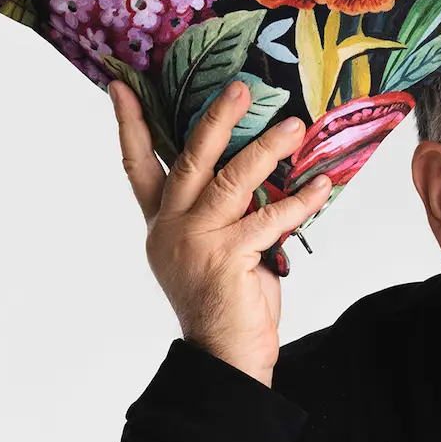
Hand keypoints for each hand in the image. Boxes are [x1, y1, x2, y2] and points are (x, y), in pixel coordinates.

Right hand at [109, 77, 332, 385]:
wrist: (225, 355)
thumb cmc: (226, 300)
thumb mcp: (213, 246)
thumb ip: (223, 209)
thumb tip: (254, 164)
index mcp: (162, 222)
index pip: (136, 164)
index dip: (128, 125)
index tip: (119, 85)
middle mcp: (172, 226)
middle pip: (188, 158)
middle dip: (214, 118)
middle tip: (238, 87)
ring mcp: (196, 240)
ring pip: (232, 180)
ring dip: (266, 149)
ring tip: (294, 127)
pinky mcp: (226, 257)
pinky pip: (269, 218)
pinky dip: (300, 201)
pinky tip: (322, 185)